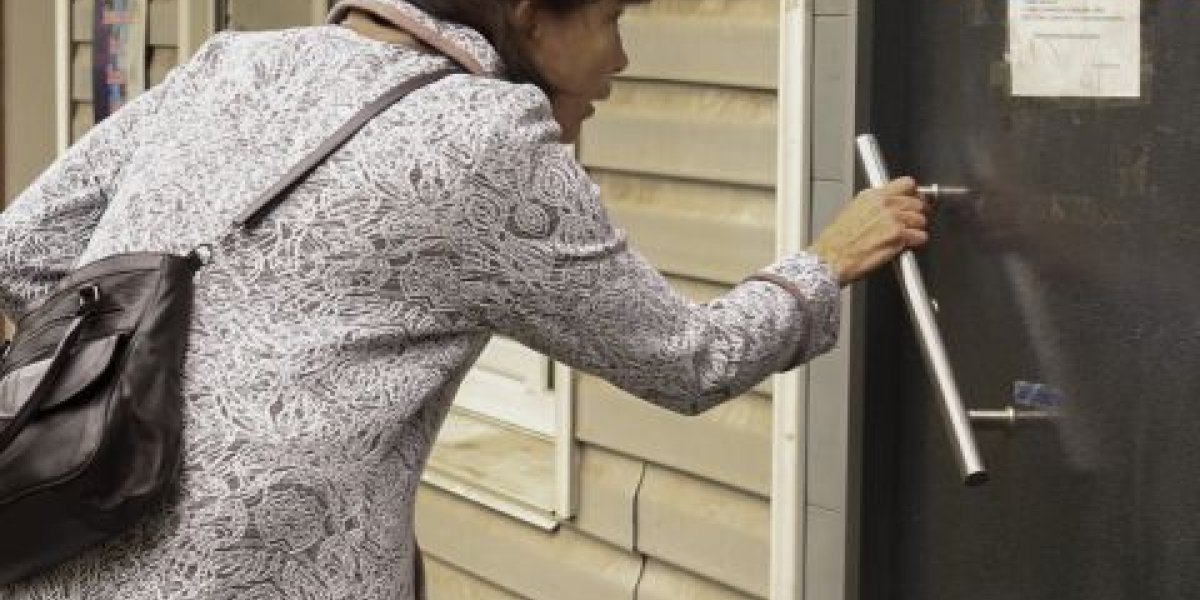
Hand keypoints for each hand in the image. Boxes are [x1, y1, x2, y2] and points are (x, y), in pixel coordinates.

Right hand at [807, 177, 928, 285]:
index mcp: (872, 196)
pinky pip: (921, 236)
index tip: (914, 200)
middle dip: (917, 214)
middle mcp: (884, 204)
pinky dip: (917, 242)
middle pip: (917, 203)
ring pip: (921, 220)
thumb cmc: (836, 241)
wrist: (831, 258)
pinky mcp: (898, 236)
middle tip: (912, 223)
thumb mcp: (852, 211)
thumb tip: (889, 205)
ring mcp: (893, 219)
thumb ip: (874, 205)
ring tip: (906, 236)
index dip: (913, 194)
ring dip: (917, 229)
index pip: (907, 184)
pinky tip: (905, 245)